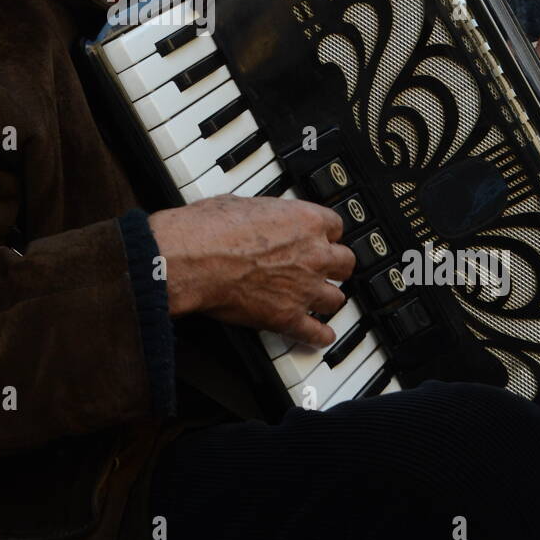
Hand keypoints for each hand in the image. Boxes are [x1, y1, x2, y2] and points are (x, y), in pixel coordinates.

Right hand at [149, 195, 354, 345]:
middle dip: (336, 266)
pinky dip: (319, 336)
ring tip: (321, 300)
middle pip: (345, 262)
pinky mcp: (288, 317)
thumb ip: (263, 214)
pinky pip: (316, 333)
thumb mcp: (241, 202)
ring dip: (327, 299)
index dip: (327, 234)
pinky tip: (320, 336)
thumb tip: (257, 216)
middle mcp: (313, 255)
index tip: (321, 238)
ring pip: (336, 299)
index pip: (336, 226)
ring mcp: (304, 288)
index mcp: (304, 221)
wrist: (193, 259)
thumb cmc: (210, 229)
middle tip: (326, 267)